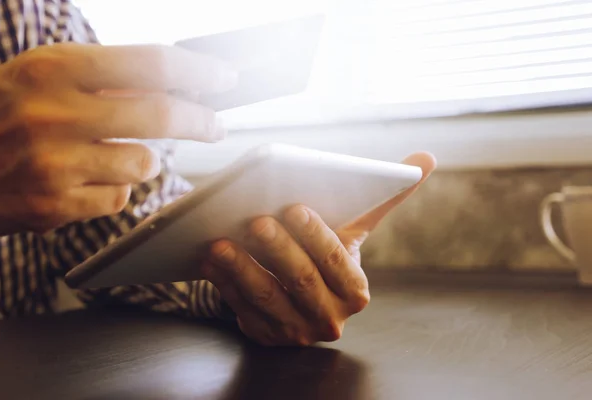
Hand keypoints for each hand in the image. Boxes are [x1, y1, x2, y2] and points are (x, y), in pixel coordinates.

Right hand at [0, 43, 236, 236]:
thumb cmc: (0, 114)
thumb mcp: (41, 78)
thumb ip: (102, 79)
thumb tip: (176, 85)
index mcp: (53, 68)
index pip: (149, 63)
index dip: (197, 71)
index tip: (224, 78)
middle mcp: (54, 114)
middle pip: (161, 116)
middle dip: (201, 122)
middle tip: (216, 126)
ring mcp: (54, 164)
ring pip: (144, 165)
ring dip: (142, 161)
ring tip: (108, 154)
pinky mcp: (54, 206)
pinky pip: (118, 198)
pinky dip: (112, 189)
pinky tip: (80, 181)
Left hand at [202, 152, 435, 345]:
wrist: (300, 290)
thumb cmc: (327, 251)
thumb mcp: (352, 228)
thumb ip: (385, 198)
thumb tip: (426, 158)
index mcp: (355, 289)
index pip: (337, 262)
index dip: (316, 236)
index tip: (294, 207)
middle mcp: (331, 316)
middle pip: (303, 282)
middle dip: (278, 251)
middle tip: (255, 220)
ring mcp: (296, 331)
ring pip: (269, 300)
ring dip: (242, 271)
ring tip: (220, 242)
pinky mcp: (267, 336)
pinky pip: (243, 312)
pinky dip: (224, 286)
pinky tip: (209, 261)